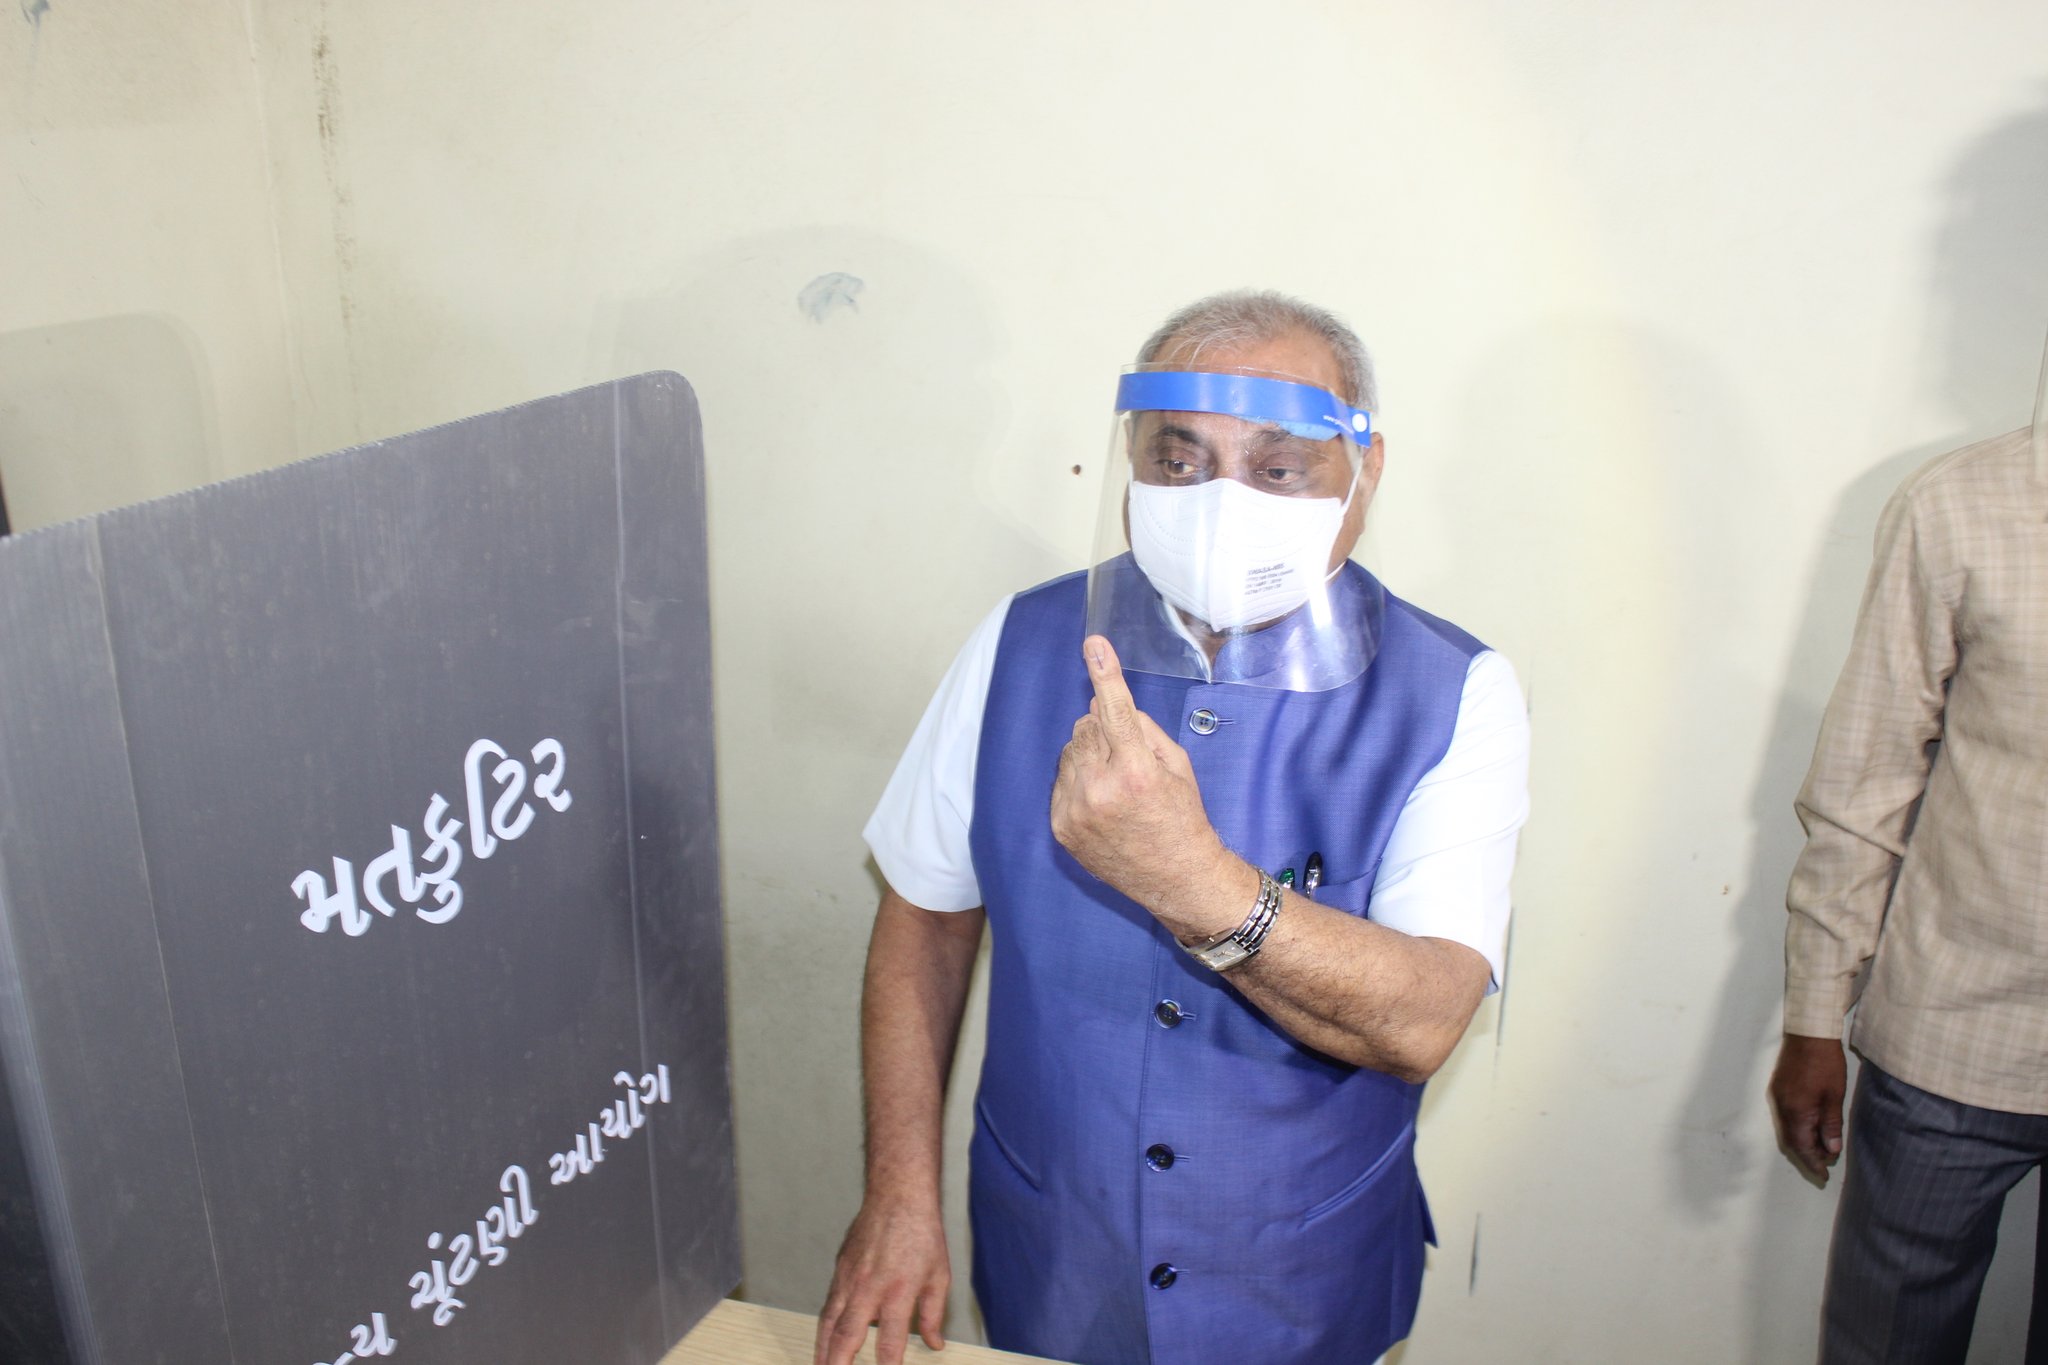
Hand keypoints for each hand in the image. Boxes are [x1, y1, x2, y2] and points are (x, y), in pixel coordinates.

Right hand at [815, 1196, 948, 1364]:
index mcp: (898, 1293)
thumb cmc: (922, 1234)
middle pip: (846, 1336)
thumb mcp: (939, 1276)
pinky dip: (824, 1327)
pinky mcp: (839, 1270)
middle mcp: (869, 1289)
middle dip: (838, 1364)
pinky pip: (828, 1305)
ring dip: (823, 1350)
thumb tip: (934, 1344)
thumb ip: (934, 1314)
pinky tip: (824, 1340)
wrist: (898, 1196)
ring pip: (829, 1323)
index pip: (888, 1343)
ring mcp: (849, 1279)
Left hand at [1050, 636, 1233, 921]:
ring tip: (1116, 786)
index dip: (1104, 673)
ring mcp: (1075, 810)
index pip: (1115, 709)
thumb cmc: (1183, 818)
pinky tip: (1101, 803)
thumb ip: (1141, 728)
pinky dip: (1077, 781)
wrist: (1177, 878)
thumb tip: (1102, 704)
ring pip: (1069, 751)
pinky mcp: (1060, 826)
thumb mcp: (1177, 765)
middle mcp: (1101, 789)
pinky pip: (1060, 780)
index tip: (1094, 643)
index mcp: (1136, 770)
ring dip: (1088, 755)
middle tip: (1128, 758)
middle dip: (1104, 731)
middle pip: (1086, 726)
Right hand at [1767, 1033, 1847, 1184]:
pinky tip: (1811, 1127)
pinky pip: (1786, 1117)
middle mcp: (1782, 1107)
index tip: (1824, 1175)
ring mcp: (1777, 1097)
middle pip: (1791, 1141)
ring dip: (1802, 1142)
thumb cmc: (1825, 1063)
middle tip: (1824, 1165)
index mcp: (1796, 1111)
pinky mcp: (1779, 1088)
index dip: (1813, 1163)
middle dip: (1807, 1155)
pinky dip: (1797, 1128)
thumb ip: (1830, 1125)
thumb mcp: (1834, 1097)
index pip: (1802, 1146)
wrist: (1809, 1033)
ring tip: (1821, 1148)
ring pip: (1787, 1129)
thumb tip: (1830, 1149)